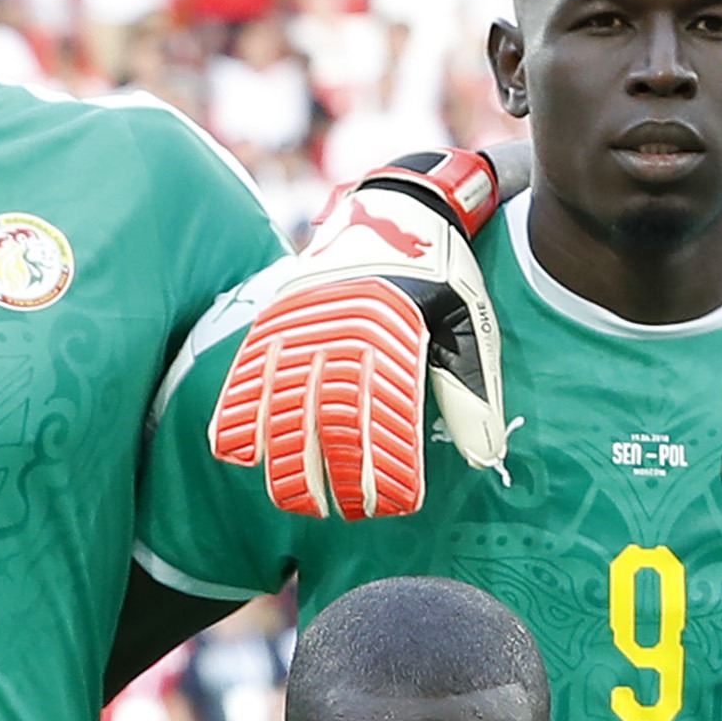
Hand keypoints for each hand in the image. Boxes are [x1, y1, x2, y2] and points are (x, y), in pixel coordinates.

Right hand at [205, 147, 505, 518]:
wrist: (400, 204)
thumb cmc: (441, 274)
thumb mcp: (468, 324)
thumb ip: (470, 392)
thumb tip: (483, 458)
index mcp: (396, 334)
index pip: (385, 422)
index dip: (385, 471)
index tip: (390, 508)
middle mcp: (343, 328)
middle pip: (329, 422)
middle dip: (330, 478)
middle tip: (337, 516)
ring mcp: (303, 321)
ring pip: (284, 405)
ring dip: (285, 461)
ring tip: (292, 502)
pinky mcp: (276, 316)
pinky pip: (248, 372)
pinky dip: (239, 414)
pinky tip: (238, 456)